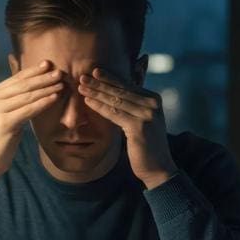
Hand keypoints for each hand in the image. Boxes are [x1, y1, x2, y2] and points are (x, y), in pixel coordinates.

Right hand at [0, 61, 63, 184]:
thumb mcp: (3, 115)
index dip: (33, 71)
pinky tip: (54, 98)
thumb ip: (13, 100)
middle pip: (22, 84)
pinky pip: (28, 110)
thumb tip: (32, 87)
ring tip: (61, 84)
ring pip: (27, 95)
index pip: (16, 79)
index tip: (48, 64)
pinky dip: (42, 103)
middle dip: (42, 77)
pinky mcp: (4, 122)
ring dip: (46, 89)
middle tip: (59, 72)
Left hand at [79, 68, 177, 188]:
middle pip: (121, 90)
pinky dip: (100, 107)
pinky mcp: (139, 127)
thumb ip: (132, 105)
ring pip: (116, 100)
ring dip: (96, 92)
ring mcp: (147, 115)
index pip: (128, 85)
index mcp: (153, 99)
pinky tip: (88, 102)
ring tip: (81, 87)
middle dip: (100, 83)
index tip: (94, 71)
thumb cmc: (145, 144)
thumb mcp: (141, 120)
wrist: (158, 167)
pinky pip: (115, 114)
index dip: (110, 78)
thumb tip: (114, 90)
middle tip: (82, 76)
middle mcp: (152, 104)